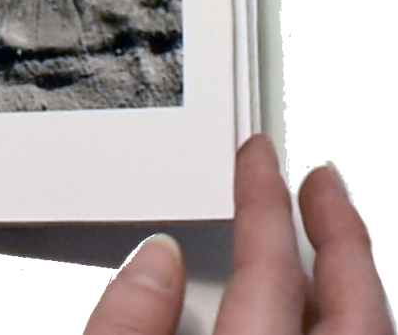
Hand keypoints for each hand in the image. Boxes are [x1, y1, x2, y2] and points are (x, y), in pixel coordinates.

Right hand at [84, 133, 393, 333]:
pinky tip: (322, 312)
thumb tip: (153, 260)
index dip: (265, 203)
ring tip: (331, 238)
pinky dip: (350, 323)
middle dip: (341, 232)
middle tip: (321, 181)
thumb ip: (123, 323)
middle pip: (355, 306)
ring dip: (354, 278)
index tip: (259, 158)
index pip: (270, 273)